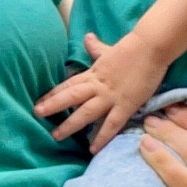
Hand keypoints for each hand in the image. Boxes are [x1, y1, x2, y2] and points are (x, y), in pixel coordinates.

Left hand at [37, 30, 168, 151]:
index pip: (68, 84)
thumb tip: (87, 37)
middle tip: (36, 114)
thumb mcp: (108, 50)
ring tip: (56, 136)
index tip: (38, 102)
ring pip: (86, 112)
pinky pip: (111, 124)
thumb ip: (96, 48)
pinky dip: (102, 137)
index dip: (53, 93)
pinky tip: (92, 149)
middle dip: (53, 105)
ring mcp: (110, 96)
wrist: (150, 48)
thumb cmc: (132, 49)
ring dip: (70, 124)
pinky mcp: (125, 105)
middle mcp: (97, 86)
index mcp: (93, 73)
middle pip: (71, 96)